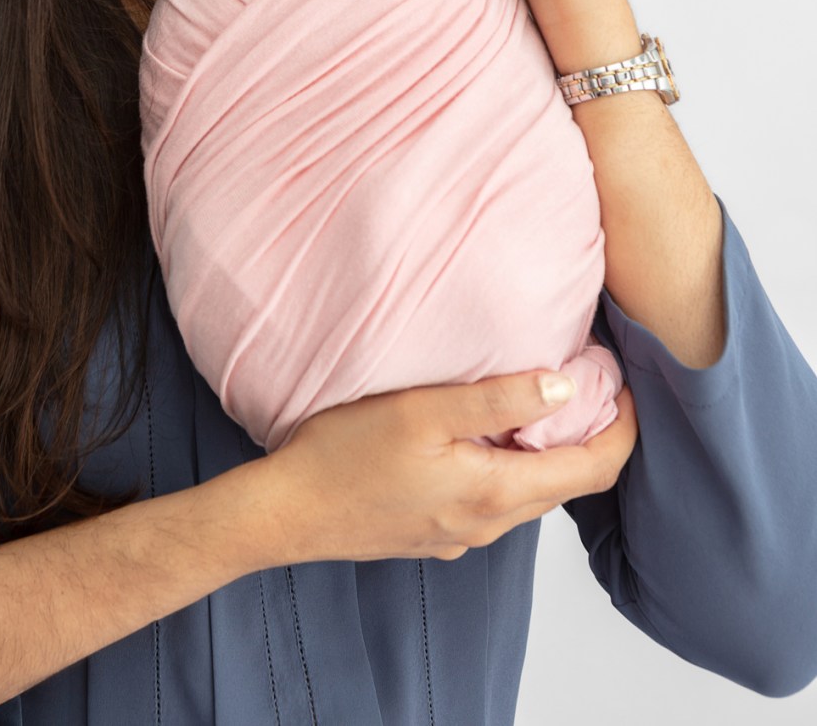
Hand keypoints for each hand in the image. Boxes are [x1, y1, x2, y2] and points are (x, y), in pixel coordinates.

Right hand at [261, 372, 637, 564]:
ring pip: (531, 492)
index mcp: (495, 493)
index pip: (593, 470)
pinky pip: (496, 501)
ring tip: (544, 396)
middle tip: (592, 379)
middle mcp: (488, 524)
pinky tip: (488, 433)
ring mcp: (462, 535)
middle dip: (594, 434)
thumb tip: (565, 387)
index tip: (625, 384)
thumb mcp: (422, 411)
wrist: (287, 512)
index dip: (622, 427)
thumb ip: (496, 398)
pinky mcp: (436, 534)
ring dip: (551, 450)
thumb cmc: (344, 456)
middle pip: (568, 483)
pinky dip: (513, 465)